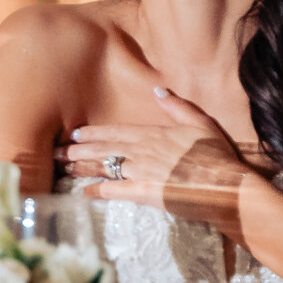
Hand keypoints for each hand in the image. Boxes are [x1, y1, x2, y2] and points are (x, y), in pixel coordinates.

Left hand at [54, 86, 258, 239]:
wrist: (227, 185)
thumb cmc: (217, 156)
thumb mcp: (201, 124)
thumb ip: (177, 107)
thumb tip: (158, 90)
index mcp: (153, 134)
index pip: (115, 131)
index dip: (93, 133)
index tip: (75, 133)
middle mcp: (141, 150)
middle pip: (102, 148)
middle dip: (76, 149)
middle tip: (56, 151)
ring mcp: (140, 171)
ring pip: (103, 167)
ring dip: (81, 167)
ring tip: (63, 168)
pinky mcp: (144, 192)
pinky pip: (114, 191)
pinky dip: (96, 191)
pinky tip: (83, 192)